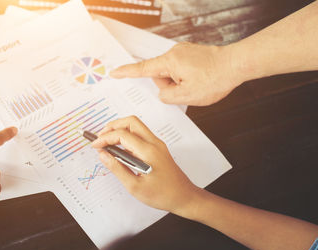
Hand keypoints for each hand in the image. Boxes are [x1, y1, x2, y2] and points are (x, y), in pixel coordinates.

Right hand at [92, 116, 202, 217]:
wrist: (184, 197)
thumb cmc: (162, 195)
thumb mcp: (134, 186)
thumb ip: (117, 168)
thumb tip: (102, 155)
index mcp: (148, 151)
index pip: (122, 135)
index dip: (105, 138)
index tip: (95, 146)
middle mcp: (154, 143)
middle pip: (131, 121)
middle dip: (113, 126)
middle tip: (100, 138)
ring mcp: (157, 144)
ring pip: (136, 126)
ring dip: (120, 129)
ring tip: (107, 142)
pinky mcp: (158, 148)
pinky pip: (140, 135)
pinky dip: (127, 136)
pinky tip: (119, 148)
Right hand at [110, 42, 242, 105]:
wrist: (237, 64)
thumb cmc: (215, 78)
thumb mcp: (187, 95)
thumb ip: (167, 96)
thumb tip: (164, 92)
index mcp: (169, 62)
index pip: (142, 69)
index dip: (127, 72)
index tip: (115, 73)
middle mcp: (174, 53)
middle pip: (160, 75)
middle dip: (169, 86)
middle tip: (187, 90)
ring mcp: (184, 52)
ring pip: (172, 74)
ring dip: (180, 83)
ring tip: (197, 85)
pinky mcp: (192, 54)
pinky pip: (181, 69)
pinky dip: (186, 78)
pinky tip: (199, 80)